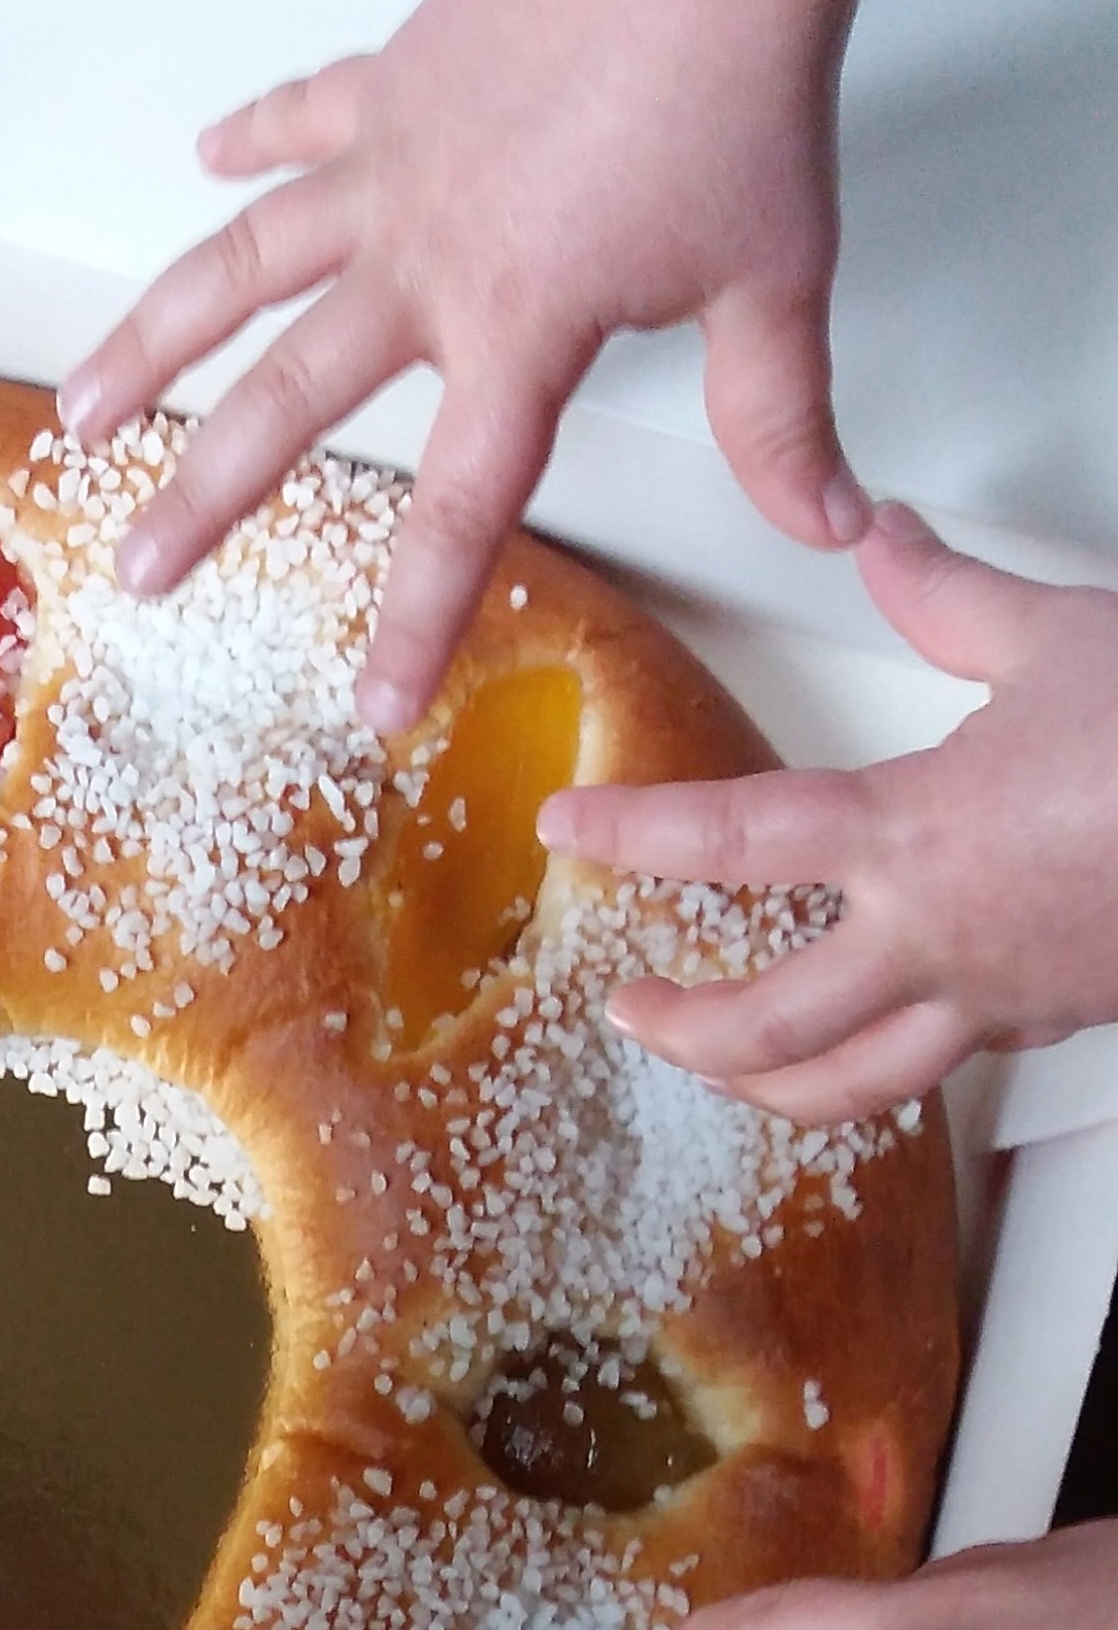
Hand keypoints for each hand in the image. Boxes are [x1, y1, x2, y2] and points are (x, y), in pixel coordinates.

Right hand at [58, 0, 889, 729]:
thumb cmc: (743, 84)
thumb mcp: (775, 275)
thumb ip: (781, 416)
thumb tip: (831, 523)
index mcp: (517, 323)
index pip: (457, 505)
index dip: (414, 615)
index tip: (373, 705)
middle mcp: (424, 255)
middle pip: (290, 400)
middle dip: (208, 499)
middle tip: (139, 571)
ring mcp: (392, 161)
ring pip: (239, 266)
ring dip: (153, 339)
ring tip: (82, 406)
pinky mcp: (395, 76)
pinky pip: (303, 118)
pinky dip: (252, 136)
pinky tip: (201, 155)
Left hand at [538, 503, 1117, 1118]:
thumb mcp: (1056, 635)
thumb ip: (946, 597)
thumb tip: (887, 540)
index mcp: (913, 839)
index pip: (731, 842)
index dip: (634, 834)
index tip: (572, 829)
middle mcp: (940, 942)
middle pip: (766, 1025)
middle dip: (680, 1028)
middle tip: (630, 1008)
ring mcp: (999, 1000)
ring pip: (851, 1089)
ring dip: (763, 1087)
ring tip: (720, 1063)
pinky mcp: (1057, 1022)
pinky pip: (943, 1067)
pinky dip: (881, 1068)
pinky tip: (873, 1040)